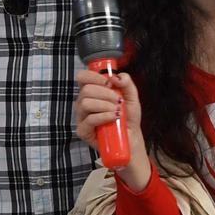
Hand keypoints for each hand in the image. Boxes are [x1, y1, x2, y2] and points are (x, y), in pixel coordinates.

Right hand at [74, 67, 150, 190]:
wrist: (132, 138)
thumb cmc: (128, 117)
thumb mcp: (132, 97)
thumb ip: (126, 82)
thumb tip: (114, 76)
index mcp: (92, 92)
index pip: (83, 77)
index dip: (94, 76)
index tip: (109, 83)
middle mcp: (83, 103)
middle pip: (85, 90)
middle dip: (105, 93)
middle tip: (118, 101)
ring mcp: (81, 117)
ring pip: (85, 103)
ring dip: (105, 105)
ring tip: (117, 111)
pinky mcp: (83, 131)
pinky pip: (89, 119)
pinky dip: (103, 116)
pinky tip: (113, 118)